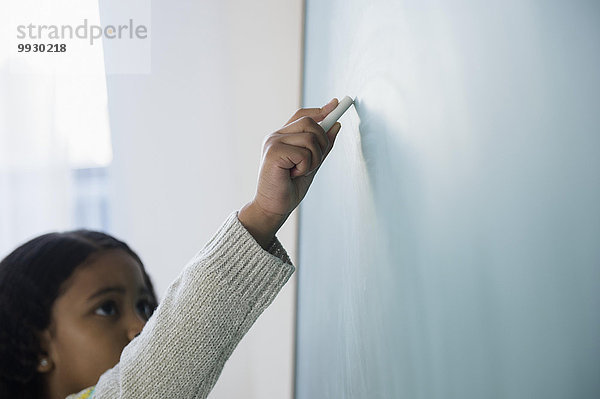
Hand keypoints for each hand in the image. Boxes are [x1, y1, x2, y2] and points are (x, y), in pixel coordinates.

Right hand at [238, 98, 341, 247]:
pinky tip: (293, 175)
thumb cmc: (289, 188)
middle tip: (312, 162)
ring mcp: (273, 142)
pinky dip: (305, 167)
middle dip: (321, 142)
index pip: (302, 116)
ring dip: (313, 159)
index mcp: (283, 137)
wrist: (274, 207)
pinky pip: (304, 153)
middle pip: (310, 123)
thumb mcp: (311, 164)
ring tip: (300, 171)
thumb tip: (336, 125)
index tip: (336, 104)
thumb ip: (322, 146)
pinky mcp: (273, 152)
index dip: (320, 110)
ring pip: (310, 138)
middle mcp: (276, 136)